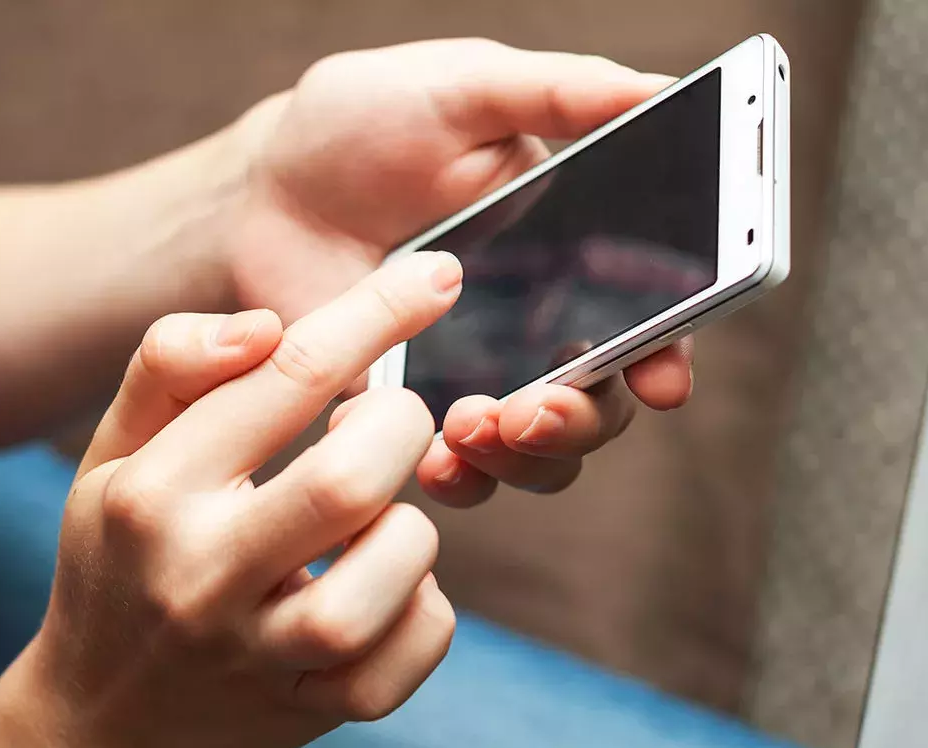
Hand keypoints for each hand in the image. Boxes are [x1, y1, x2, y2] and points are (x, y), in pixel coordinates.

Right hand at [2, 252, 461, 747]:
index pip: (284, 376)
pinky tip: (385, 595)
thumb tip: (268, 326)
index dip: (377, 313)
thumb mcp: (108, 458)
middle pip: (350, 478)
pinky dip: (426, 612)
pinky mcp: (311, 713)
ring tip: (375, 526)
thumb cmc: (118, 566)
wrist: (95, 732)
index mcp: (153, 493)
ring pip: (394, 570)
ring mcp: (259, 655)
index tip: (437, 277)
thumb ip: (170, 369)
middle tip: (388, 427)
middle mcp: (201, 573)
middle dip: (399, 429)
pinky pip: (416, 648)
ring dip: (411, 530)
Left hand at [223, 39, 693, 505]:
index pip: (652, 318)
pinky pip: (452, 474)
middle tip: (533, 407)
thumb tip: (656, 89)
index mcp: (574, 252)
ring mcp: (474, 380)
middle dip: (583, 419)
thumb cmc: (360, 124)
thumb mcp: (461, 87)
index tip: (661, 379)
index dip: (667, 356)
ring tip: (469, 426)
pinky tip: (427, 458)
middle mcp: (538, 328)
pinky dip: (454, 479)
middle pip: (604, 407)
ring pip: (539, 458)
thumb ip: (556, 92)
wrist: (259, 187)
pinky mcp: (406, 415)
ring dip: (524, 461)